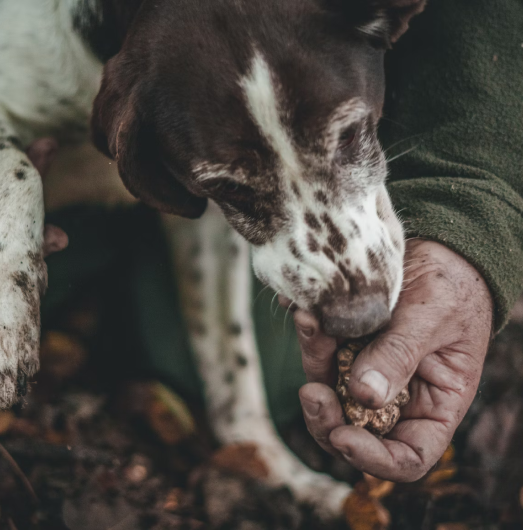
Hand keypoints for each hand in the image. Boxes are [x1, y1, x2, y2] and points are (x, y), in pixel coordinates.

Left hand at [293, 240, 492, 480]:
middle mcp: (397, 397)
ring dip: (314, 362)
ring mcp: (366, 372)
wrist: (439, 247)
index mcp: (434, 406)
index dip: (374, 459)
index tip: (343, 436)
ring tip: (309, 322)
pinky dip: (310, 334)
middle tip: (310, 392)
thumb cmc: (453, 286)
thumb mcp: (433, 318)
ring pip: (328, 390)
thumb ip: (399, 355)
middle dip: (326, 418)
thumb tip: (363, 396)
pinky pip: (321, 351)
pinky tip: (303, 309)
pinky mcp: (345, 346)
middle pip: (354, 431)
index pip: (406, 457)